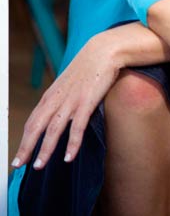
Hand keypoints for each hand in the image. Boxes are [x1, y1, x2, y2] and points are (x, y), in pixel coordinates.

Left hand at [12, 33, 121, 169]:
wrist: (103, 51)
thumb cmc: (88, 67)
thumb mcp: (69, 84)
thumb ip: (62, 99)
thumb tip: (59, 114)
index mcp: (51, 95)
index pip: (32, 121)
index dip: (24, 140)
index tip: (19, 155)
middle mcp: (57, 99)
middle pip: (35, 127)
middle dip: (26, 147)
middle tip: (19, 165)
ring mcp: (71, 101)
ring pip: (53, 130)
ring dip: (44, 150)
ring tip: (38, 166)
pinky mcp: (87, 102)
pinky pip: (77, 127)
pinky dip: (72, 143)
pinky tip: (69, 157)